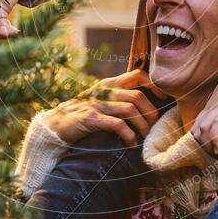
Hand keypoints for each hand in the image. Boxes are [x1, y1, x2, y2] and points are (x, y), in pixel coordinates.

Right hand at [41, 69, 167, 145]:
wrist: (55, 125)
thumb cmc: (81, 114)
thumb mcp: (100, 100)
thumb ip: (117, 97)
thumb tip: (143, 103)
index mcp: (109, 84)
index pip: (138, 75)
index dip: (154, 85)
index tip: (163, 99)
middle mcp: (105, 90)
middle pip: (138, 95)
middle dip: (151, 112)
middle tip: (154, 126)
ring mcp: (98, 103)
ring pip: (131, 109)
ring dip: (142, 125)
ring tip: (145, 137)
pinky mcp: (91, 118)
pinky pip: (118, 125)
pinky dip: (129, 135)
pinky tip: (130, 143)